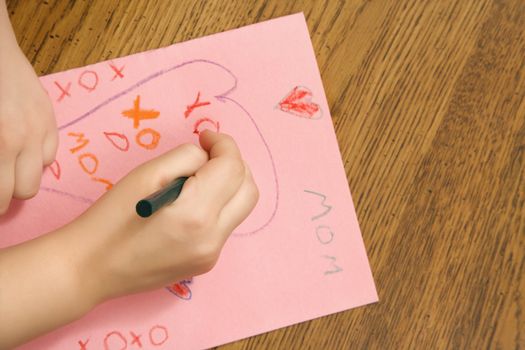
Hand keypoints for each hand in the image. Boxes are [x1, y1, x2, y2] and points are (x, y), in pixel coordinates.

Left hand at [0, 47, 57, 212]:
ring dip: (21, 178)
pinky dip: (36, 158)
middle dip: (5, 195)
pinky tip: (22, 148)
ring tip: (8, 167)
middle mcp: (23, 142)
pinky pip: (50, 155)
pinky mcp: (50, 119)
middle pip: (23, 192)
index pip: (0, 195)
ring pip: (38, 177)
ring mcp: (40, 129)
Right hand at [66, 130, 258, 303]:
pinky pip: (226, 224)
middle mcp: (213, 238)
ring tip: (198, 177)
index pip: (233, 168)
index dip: (224, 144)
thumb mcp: (146, 175)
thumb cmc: (111, 218)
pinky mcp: (207, 263)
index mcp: (196, 213)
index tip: (206, 137)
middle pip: (249, 189)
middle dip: (233, 164)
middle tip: (207, 154)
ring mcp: (212, 254)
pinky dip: (218, 205)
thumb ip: (186, 158)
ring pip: (241, 208)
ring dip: (229, 185)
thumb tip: (209, 158)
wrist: (91, 268)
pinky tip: (191, 202)